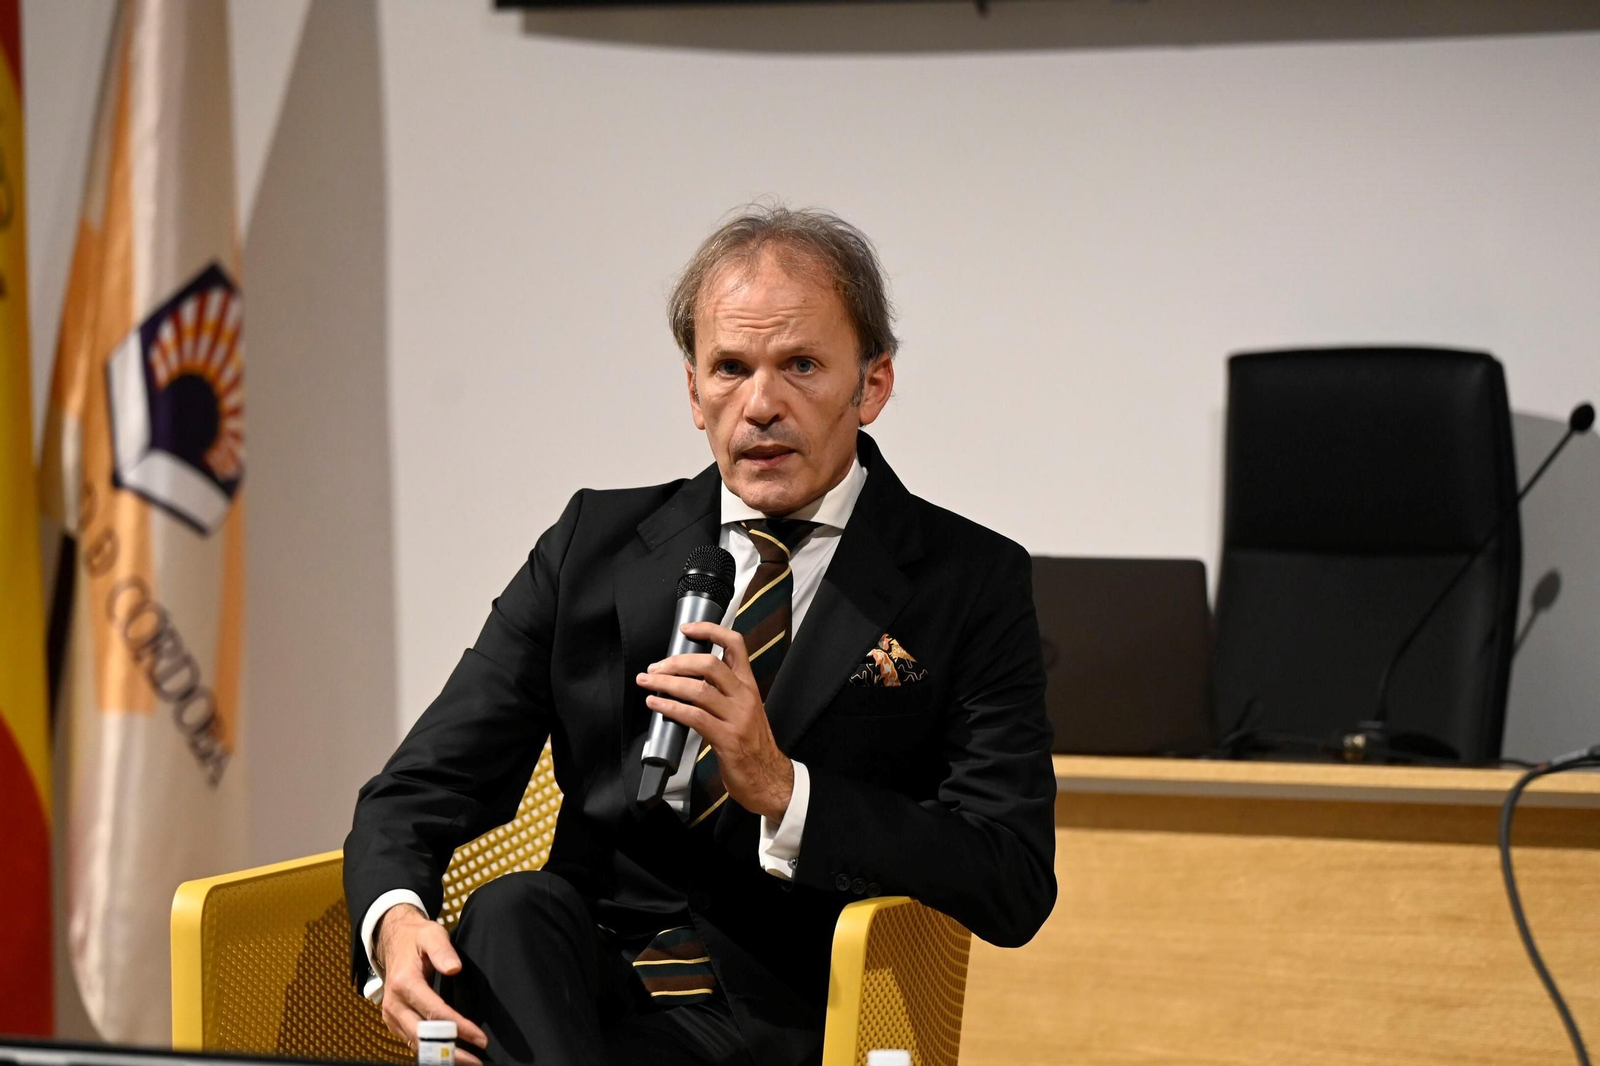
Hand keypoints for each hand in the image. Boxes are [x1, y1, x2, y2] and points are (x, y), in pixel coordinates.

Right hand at [374, 903, 488, 1064]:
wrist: (393, 941)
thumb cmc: (417, 938)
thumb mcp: (431, 934)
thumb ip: (443, 950)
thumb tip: (455, 969)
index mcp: (404, 983)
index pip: (435, 1012)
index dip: (459, 1027)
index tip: (480, 1038)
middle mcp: (394, 1004)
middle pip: (424, 1036)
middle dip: (451, 1051)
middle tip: (477, 1062)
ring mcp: (391, 1015)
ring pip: (416, 1044)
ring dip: (441, 1056)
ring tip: (468, 1061)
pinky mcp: (394, 1021)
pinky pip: (411, 1041)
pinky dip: (430, 1051)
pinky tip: (450, 1055)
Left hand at [636, 621, 794, 820]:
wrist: (769, 779)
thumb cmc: (751, 745)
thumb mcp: (743, 710)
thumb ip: (721, 693)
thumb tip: (685, 679)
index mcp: (748, 685)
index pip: (735, 645)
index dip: (710, 630)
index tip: (686, 629)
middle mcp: (745, 696)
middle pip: (710, 664)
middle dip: (676, 662)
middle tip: (655, 667)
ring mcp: (737, 718)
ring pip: (698, 689)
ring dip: (666, 683)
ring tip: (647, 682)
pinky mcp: (727, 740)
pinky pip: (694, 717)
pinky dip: (670, 708)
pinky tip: (656, 705)